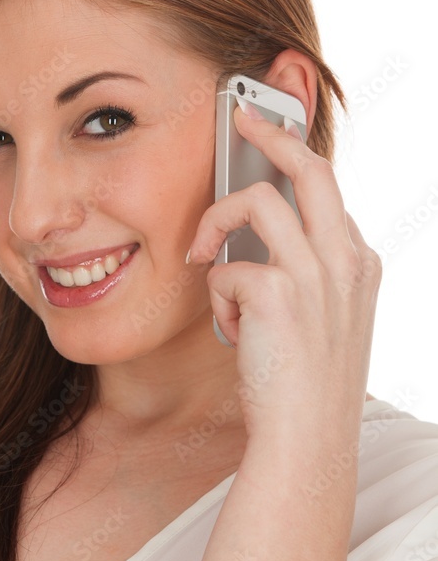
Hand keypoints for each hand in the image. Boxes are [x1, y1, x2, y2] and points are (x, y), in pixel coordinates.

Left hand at [187, 103, 381, 443]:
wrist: (308, 442)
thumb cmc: (306, 384)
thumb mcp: (324, 317)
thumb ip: (306, 272)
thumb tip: (256, 239)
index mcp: (359, 263)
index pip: (327, 189)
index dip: (292, 156)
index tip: (268, 133)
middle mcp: (345, 260)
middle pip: (310, 167)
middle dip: (272, 133)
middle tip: (240, 118)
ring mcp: (316, 275)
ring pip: (256, 201)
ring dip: (216, 224)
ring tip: (202, 256)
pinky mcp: (278, 294)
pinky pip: (225, 266)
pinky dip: (217, 296)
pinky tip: (232, 333)